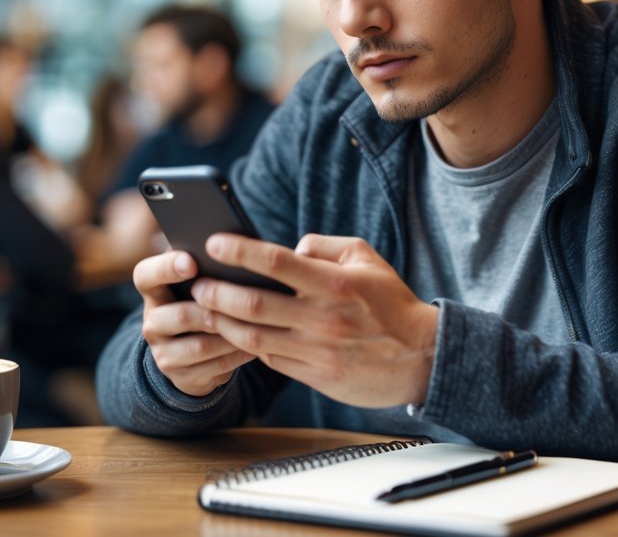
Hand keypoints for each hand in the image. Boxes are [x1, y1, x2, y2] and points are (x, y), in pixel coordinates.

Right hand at [132, 250, 257, 396]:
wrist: (191, 353)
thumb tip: (239, 245)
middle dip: (211, 310)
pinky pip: (214, 367)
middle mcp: (153, 322)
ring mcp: (164, 352)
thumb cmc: (203, 301)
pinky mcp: (181, 377)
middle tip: (238, 300)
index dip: (166, 268)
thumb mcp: (197, 282)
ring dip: (231, 335)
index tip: (193, 262)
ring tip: (258, 324)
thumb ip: (207, 266)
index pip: (146, 275)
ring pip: (200, 346)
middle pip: (178, 315)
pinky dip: (238, 355)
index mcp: (154, 291)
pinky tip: (258, 345)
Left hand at [191, 233, 438, 407]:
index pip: (276, 262)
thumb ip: (325, 246)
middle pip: (253, 303)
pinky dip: (246, 345)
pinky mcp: (315, 375)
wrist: (420, 357)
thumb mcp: (366, 259)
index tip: (214, 242)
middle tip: (197, 282)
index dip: (240, 251)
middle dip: (217, 291)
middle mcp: (323, 317)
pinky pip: (269, 358)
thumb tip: (291, 247)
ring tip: (203, 309)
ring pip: (253, 336)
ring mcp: (317, 350)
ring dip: (222, 322)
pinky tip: (233, 332)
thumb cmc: (391, 303)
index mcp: (334, 283)